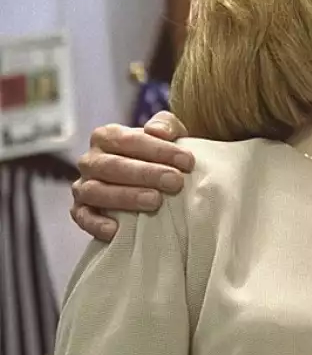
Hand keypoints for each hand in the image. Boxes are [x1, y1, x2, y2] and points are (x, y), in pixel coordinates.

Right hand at [71, 111, 192, 241]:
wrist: (155, 182)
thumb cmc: (161, 155)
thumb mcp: (169, 134)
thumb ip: (165, 125)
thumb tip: (157, 131)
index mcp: (107, 136)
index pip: (128, 140)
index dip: (158, 150)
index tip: (187, 162)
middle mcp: (91, 160)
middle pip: (112, 165)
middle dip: (145, 174)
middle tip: (175, 182)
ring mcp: (83, 186)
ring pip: (95, 190)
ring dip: (125, 197)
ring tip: (155, 201)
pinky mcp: (80, 211)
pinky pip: (82, 218)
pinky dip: (96, 224)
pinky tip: (116, 230)